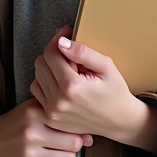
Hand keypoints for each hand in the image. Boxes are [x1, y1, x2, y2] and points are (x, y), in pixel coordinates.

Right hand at [0, 98, 93, 156]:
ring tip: (60, 152)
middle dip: (74, 144)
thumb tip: (88, 136)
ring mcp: (29, 155)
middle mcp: (31, 133)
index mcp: (34, 114)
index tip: (78, 131)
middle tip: (68, 143)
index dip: (77, 128)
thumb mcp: (34, 109)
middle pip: (73, 143)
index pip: (69, 123)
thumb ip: (59, 115)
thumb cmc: (18, 123)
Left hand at [30, 27, 156, 153]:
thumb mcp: (106, 66)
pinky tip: (61, 83)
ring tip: (67, 71)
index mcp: (71, 86)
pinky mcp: (50, 118)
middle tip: (71, 56)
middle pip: (41, 64)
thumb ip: (82, 52)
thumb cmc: (115, 93)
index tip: (66, 34)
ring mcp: (52, 112)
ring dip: (49, 69)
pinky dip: (46, 84)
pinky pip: (37, 93)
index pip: (50, 53)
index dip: (57, 39)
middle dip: (53, 54)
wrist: (119, 121)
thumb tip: (61, 42)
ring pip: (37, 77)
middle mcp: (58, 101)